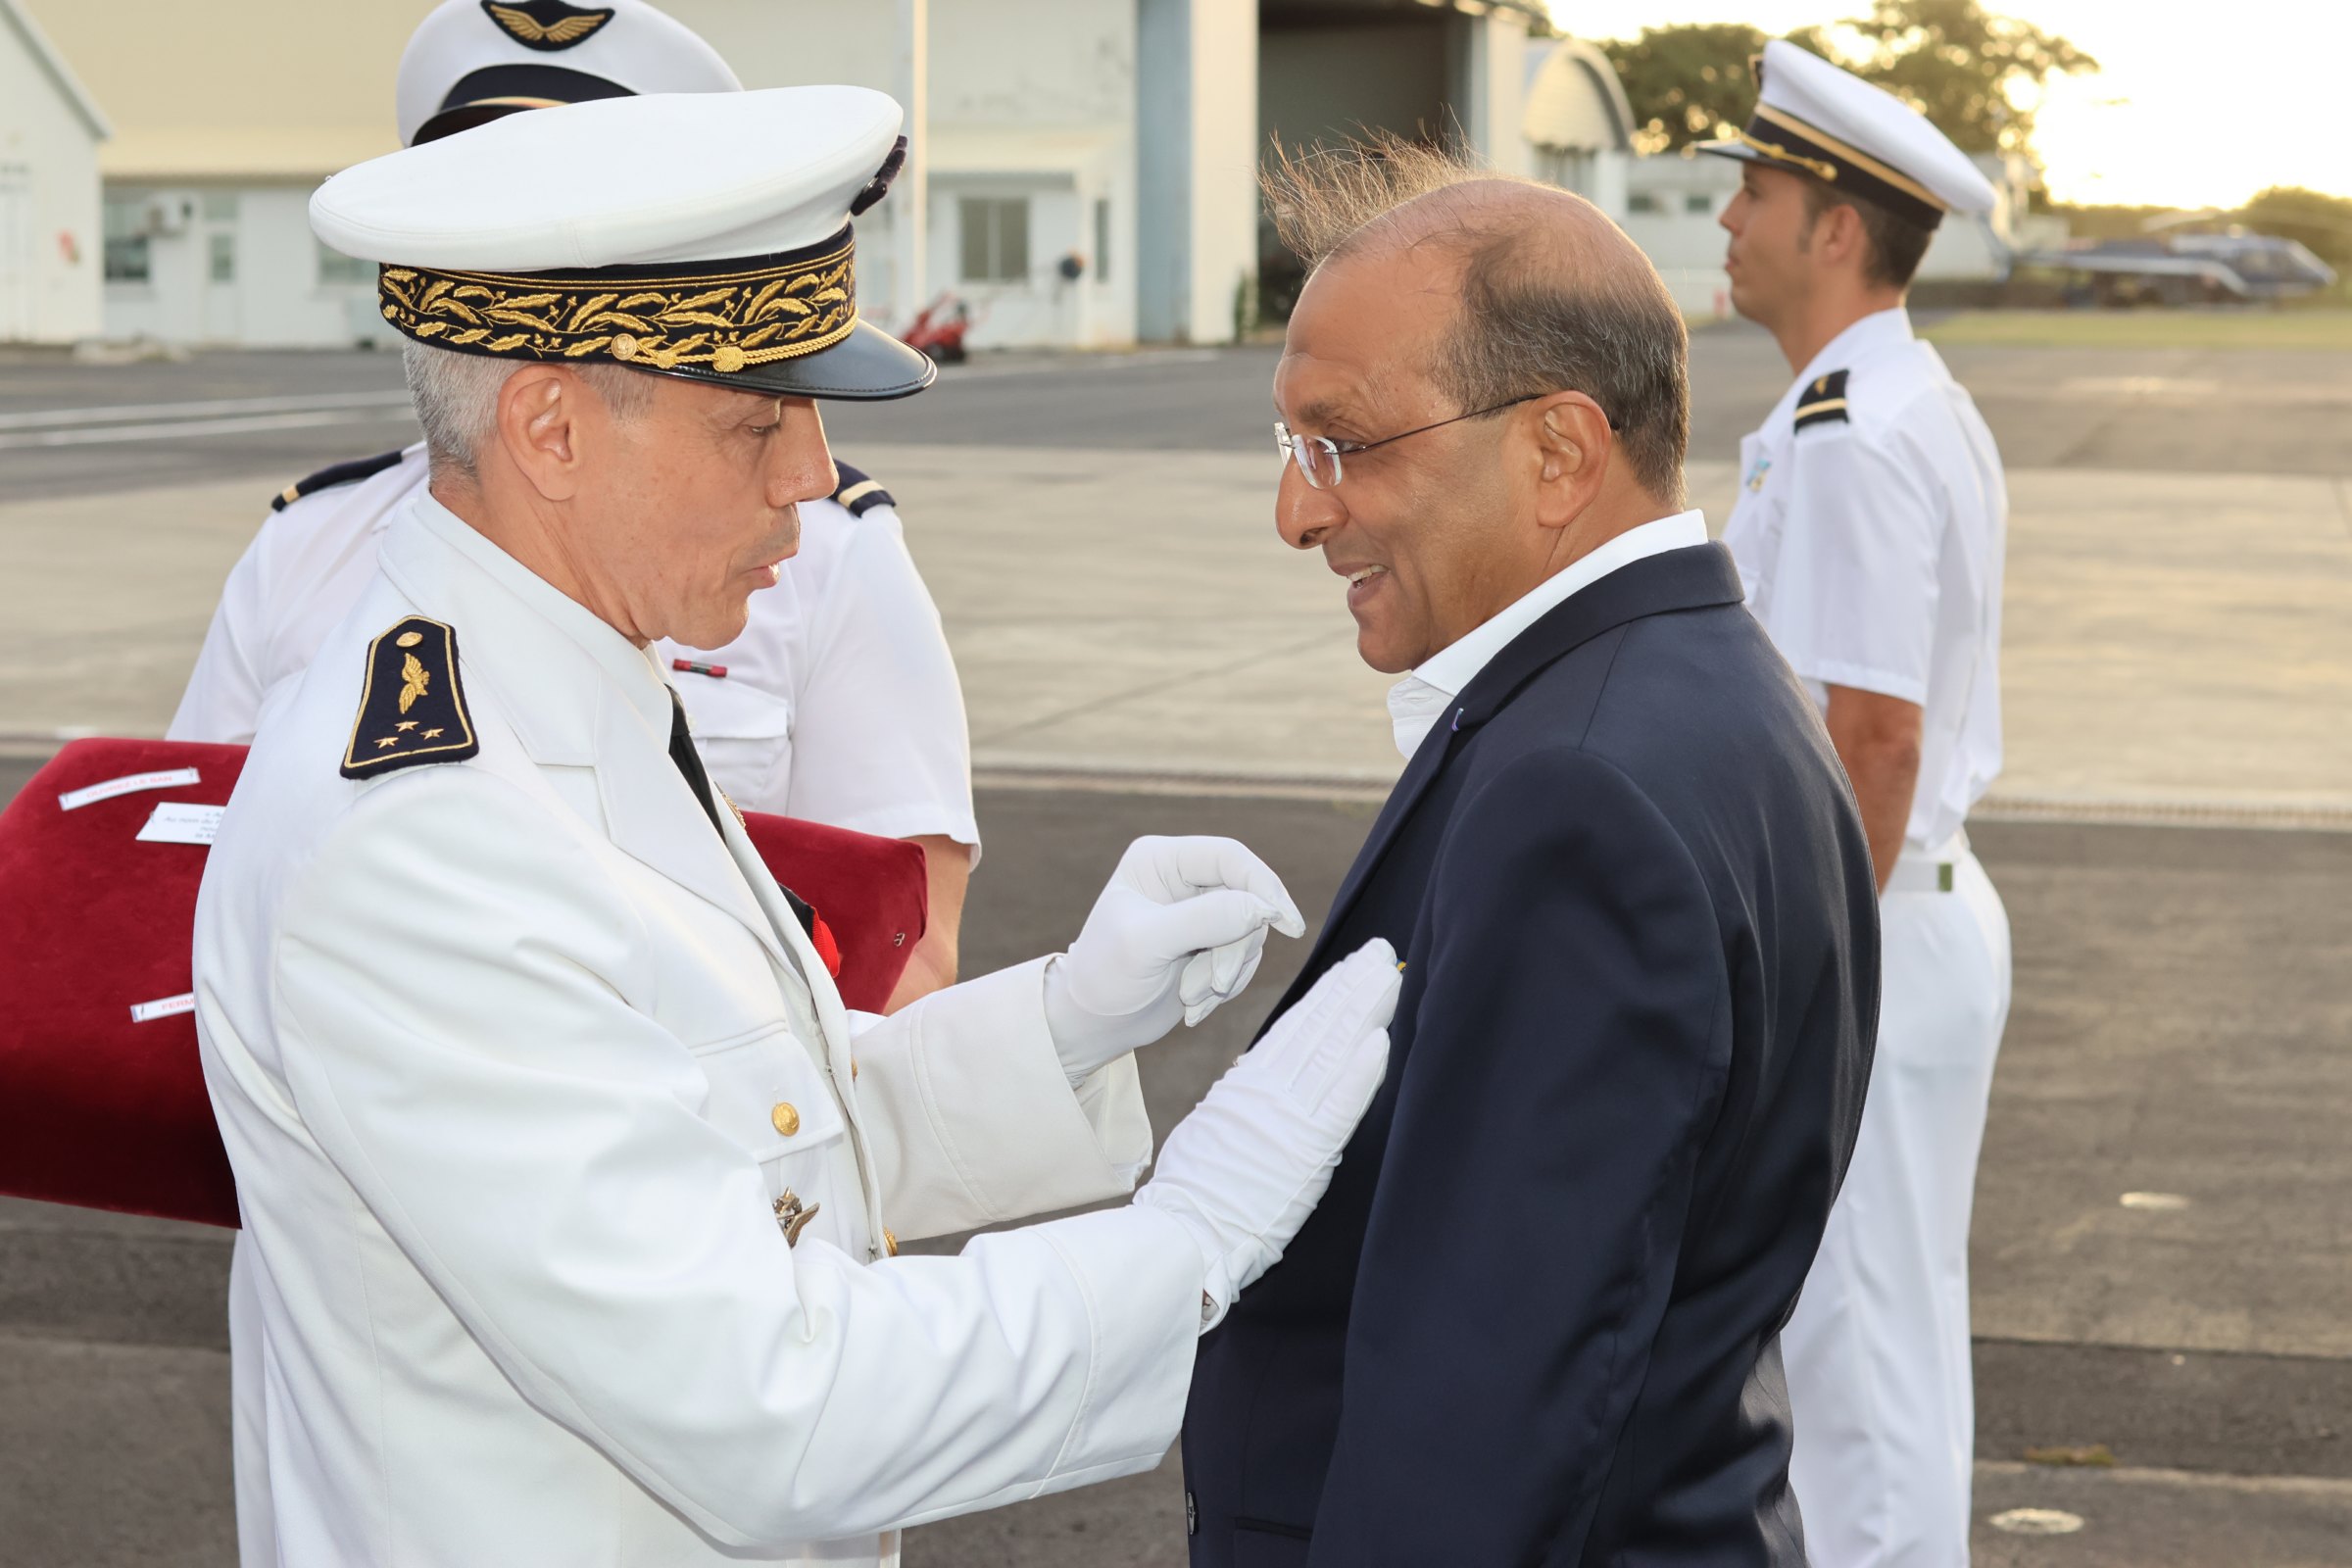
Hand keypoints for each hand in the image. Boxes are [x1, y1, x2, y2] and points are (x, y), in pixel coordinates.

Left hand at [1042, 836, 1306, 1082]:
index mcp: (1161, 860)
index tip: (1287, 923)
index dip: (1263, 886)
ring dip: (1227, 973)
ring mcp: (1200, 912)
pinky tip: (1194, 1004)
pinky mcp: (1211, 945)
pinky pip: (1245, 959)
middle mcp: (1183, 879)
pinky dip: (1226, 986)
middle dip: (1234, 948)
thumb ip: (1205, 920)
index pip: (1230, 857)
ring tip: (1191, 997)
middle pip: (1247, 898)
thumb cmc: (1105, 978)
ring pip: (1250, 932)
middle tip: (1213, 984)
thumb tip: (1264, 908)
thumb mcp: (1147, 945)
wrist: (1094, 1025)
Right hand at [1134, 938, 1398, 1329]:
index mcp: (1246, 1084)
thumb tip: (1250, 1067)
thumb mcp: (1209, 1126)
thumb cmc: (1192, 1189)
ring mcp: (1290, 1118)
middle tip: (1382, 954)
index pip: (1295, 1027)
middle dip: (1353, 988)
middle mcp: (1270, 1092)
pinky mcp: (1308, 1151)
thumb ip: (1236, 1095)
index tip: (1350, 968)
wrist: (1186, 1233)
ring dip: (1364, 1012)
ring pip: (1333, 1053)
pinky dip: (1362, 1071)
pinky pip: (1341, 1103)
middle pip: (1320, 1028)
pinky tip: (1380, 1039)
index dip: (1326, 994)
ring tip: (1389, 979)